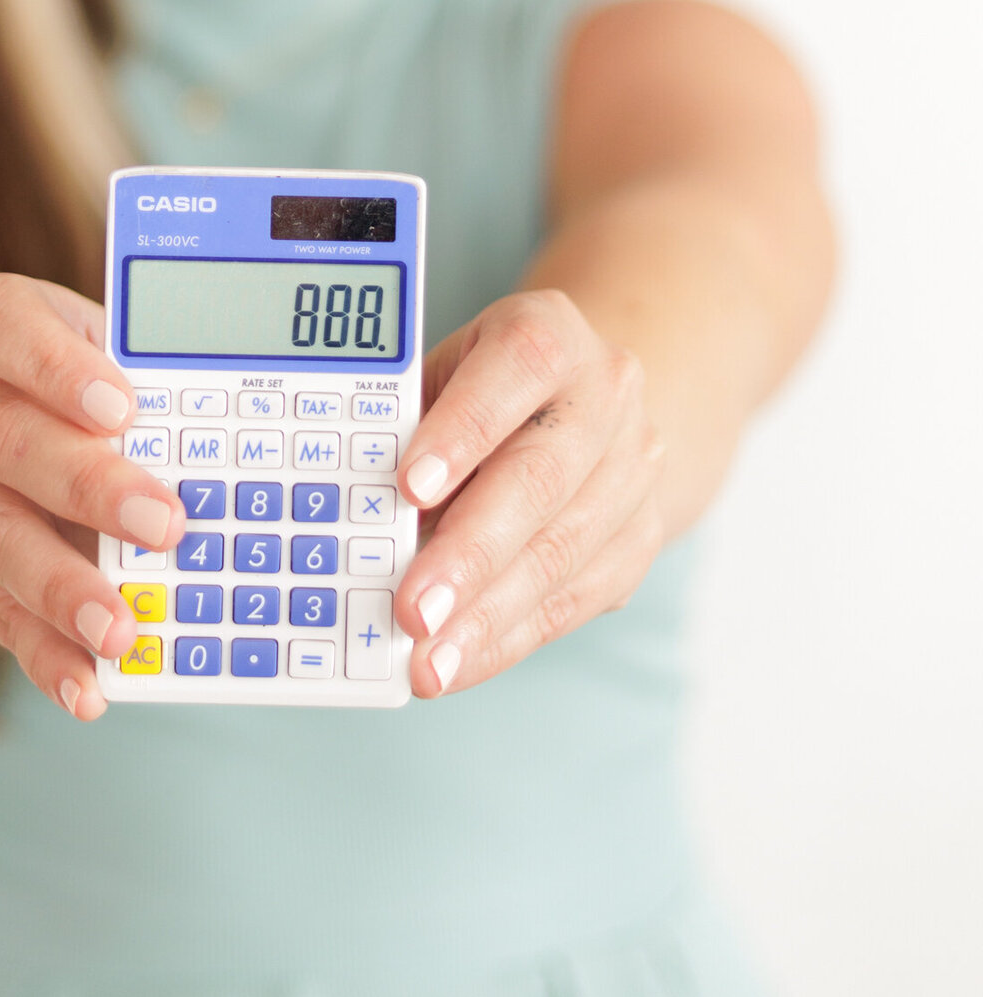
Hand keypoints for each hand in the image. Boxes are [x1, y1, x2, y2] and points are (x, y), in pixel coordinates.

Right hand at [0, 272, 182, 719]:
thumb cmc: (83, 377)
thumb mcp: (112, 347)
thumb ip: (156, 382)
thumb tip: (242, 450)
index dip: (54, 366)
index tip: (121, 406)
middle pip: (7, 440)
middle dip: (88, 488)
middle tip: (166, 525)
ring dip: (61, 589)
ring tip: (122, 630)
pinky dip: (43, 653)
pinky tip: (88, 686)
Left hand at [394, 289, 665, 697]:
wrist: (587, 402)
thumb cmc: (484, 391)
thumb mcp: (442, 377)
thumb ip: (404, 428)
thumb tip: (354, 519)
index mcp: (550, 334)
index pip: (514, 370)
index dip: (462, 431)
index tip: (407, 489)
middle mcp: (606, 395)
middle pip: (539, 477)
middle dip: (469, 554)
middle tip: (412, 611)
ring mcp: (634, 468)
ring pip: (561, 551)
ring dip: (486, 617)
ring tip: (428, 662)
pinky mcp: (642, 536)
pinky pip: (575, 598)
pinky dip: (508, 638)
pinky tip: (460, 662)